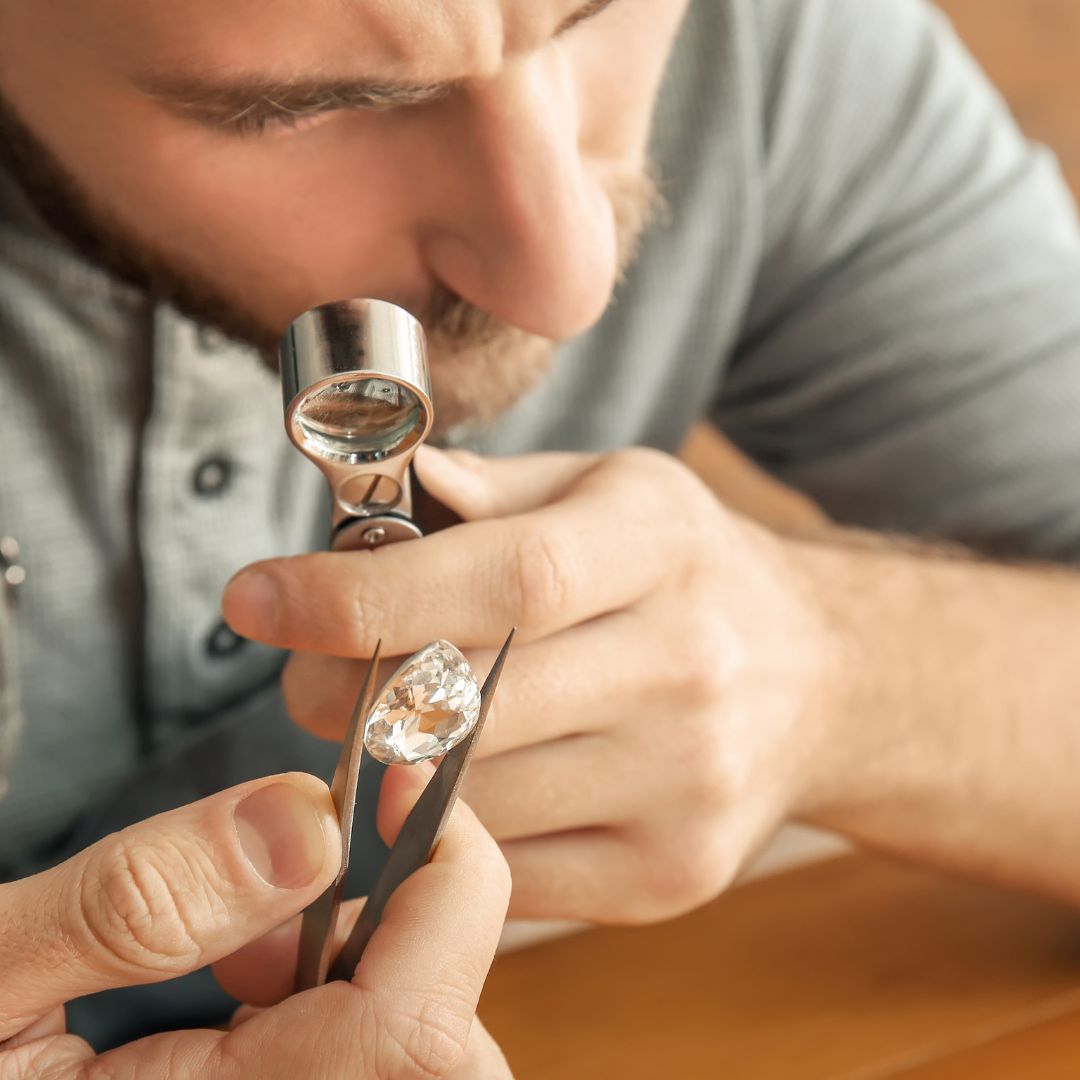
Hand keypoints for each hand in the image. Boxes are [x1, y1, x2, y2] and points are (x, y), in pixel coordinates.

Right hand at [0, 768, 511, 1077]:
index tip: (405, 775)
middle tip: (276, 892)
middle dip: (395, 933)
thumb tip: (302, 818)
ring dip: (356, 972)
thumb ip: (137, 903)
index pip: (426, 1032)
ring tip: (232, 952)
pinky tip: (234, 994)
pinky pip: (360, 1070)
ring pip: (415, 1059)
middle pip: (445, 1050)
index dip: (453, 881)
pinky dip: (330, 1011)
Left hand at [223, 446, 835, 924]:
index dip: (367, 595)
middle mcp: (687, 667)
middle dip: (346, 697)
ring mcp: (686, 784)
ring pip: (474, 802)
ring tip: (388, 730)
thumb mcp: (614, 489)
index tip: (262, 599)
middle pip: (473, 703)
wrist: (820, 677)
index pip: (508, 579)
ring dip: (387, 773)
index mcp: (663, 546)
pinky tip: (446, 789)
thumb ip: (498, 490)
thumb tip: (391, 487)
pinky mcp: (672, 873)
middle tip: (309, 678)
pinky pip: (509, 874)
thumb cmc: (688, 571)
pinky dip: (445, 836)